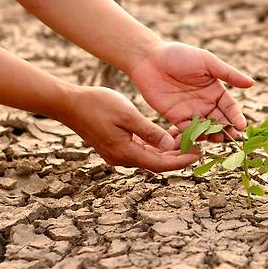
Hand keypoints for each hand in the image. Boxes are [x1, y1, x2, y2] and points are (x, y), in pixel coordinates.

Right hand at [59, 86, 199, 171]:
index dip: (181, 161)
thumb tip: (170, 145)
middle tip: (198, 146)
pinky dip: (154, 145)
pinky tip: (166, 134)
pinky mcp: (114, 146)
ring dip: (167, 150)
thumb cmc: (97, 104)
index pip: (160, 164)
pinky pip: (139, 149)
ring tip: (186, 138)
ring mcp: (117, 154)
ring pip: (149, 156)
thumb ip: (150, 132)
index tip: (199, 154)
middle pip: (156, 163)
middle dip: (178, 155)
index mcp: (126, 153)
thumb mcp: (128, 115)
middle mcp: (122, 158)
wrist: (68, 104)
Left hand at [129, 42, 254, 138]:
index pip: (230, 107)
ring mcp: (191, 112)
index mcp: (215, 90)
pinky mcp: (176, 118)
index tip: (242, 126)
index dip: (236, 117)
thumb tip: (252, 83)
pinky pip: (188, 131)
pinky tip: (199, 140)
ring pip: (206, 129)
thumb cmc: (179, 55)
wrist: (150, 59)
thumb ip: (228, 74)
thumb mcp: (207, 62)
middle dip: (227, 130)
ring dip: (212, 135)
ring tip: (216, 139)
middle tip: (231, 138)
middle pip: (220, 121)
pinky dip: (194, 136)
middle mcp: (205, 103)